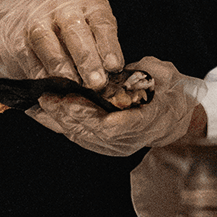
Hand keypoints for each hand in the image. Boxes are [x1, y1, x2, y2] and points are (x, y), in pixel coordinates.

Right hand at [0, 0, 123, 88]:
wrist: (22, 16)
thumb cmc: (69, 29)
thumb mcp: (91, 28)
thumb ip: (101, 49)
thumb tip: (115, 81)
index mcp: (88, 2)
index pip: (101, 22)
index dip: (109, 45)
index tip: (114, 67)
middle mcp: (63, 7)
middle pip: (75, 30)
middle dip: (87, 59)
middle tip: (97, 83)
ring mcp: (37, 20)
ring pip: (48, 42)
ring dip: (63, 69)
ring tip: (74, 88)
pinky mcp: (17, 38)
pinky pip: (29, 58)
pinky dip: (41, 76)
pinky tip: (52, 90)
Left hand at [32, 56, 196, 156]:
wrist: (175, 117)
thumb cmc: (169, 93)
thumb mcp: (164, 76)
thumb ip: (145, 73)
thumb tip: (126, 71)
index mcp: (145, 123)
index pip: (115, 127)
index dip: (90, 115)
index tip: (72, 101)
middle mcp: (127, 140)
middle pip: (91, 132)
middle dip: (67, 114)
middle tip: (48, 96)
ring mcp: (114, 146)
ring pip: (81, 136)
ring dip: (59, 120)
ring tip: (41, 102)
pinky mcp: (103, 144)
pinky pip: (78, 135)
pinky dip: (59, 124)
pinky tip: (43, 112)